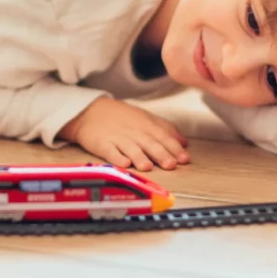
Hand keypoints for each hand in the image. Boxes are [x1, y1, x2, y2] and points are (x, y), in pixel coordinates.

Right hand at [58, 97, 190, 170]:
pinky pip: (110, 151)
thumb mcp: (146, 118)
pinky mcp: (102, 144)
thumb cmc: (122, 117)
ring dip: (139, 157)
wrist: (91, 110)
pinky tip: (123, 163)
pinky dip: (116, 157)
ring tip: (147, 167)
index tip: (184, 159)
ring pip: (130, 148)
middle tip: (170, 164)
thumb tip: (184, 143)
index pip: (164, 137)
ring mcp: (117, 138)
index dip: (174, 148)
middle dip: (160, 154)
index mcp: (146, 126)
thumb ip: (165, 129)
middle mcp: (134, 132)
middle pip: (149, 143)